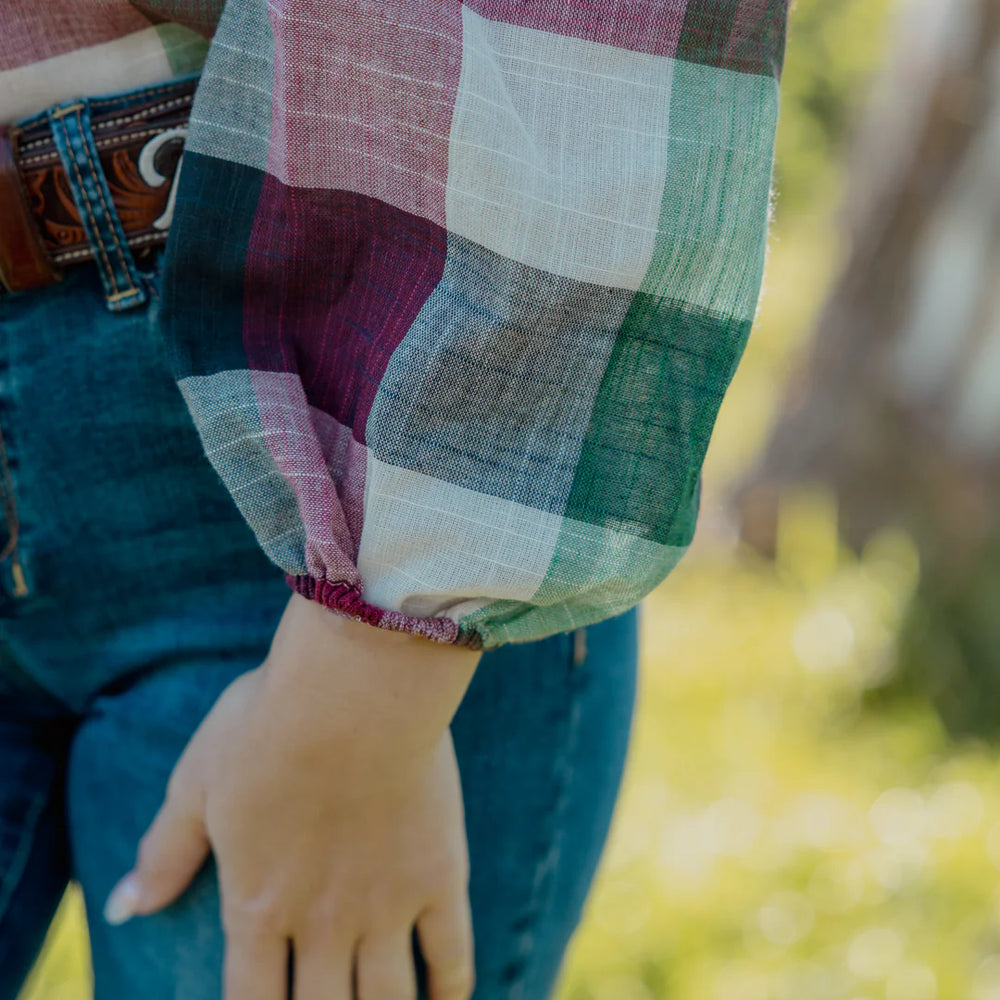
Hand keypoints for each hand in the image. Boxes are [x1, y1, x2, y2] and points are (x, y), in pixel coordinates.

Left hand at [103, 592, 480, 999]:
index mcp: (257, 905)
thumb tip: (120, 907)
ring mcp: (385, 905)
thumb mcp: (199, 782)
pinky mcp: (438, 875)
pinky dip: (452, 990)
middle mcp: (320, 923)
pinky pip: (451, 952)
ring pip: (385, 999)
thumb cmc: (268, 725)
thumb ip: (167, 851)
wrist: (355, 690)